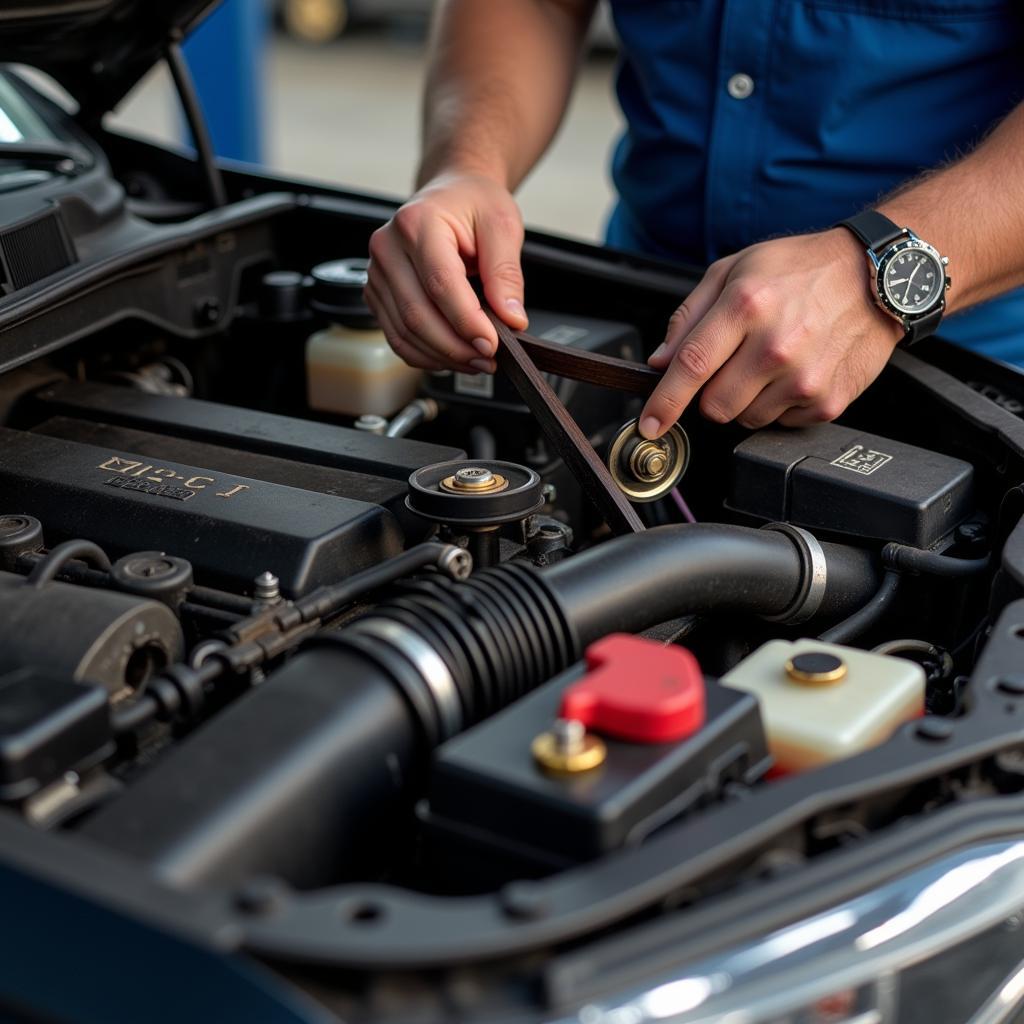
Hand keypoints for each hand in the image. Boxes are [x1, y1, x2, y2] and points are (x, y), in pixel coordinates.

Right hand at [364, 172, 527, 373]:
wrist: (451, 194)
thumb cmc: (474, 204)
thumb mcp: (502, 226)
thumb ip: (506, 273)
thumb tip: (511, 318)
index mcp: (417, 223)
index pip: (440, 284)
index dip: (466, 321)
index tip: (492, 344)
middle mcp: (388, 247)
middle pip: (416, 314)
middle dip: (455, 347)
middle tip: (488, 359)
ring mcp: (378, 273)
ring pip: (404, 332)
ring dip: (442, 356)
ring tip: (476, 360)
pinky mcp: (378, 294)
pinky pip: (397, 336)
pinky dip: (426, 355)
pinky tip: (453, 357)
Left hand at [639, 229, 904, 437]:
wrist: (879, 276)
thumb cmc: (803, 269)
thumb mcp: (736, 270)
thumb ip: (689, 316)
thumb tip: (661, 361)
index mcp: (746, 305)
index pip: (691, 367)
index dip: (664, 402)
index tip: (650, 424)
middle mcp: (776, 345)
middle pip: (714, 406)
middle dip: (710, 395)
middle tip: (730, 367)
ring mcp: (805, 377)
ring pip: (745, 419)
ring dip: (746, 400)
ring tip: (768, 363)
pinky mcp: (827, 400)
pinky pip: (781, 423)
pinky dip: (779, 404)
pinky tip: (795, 372)